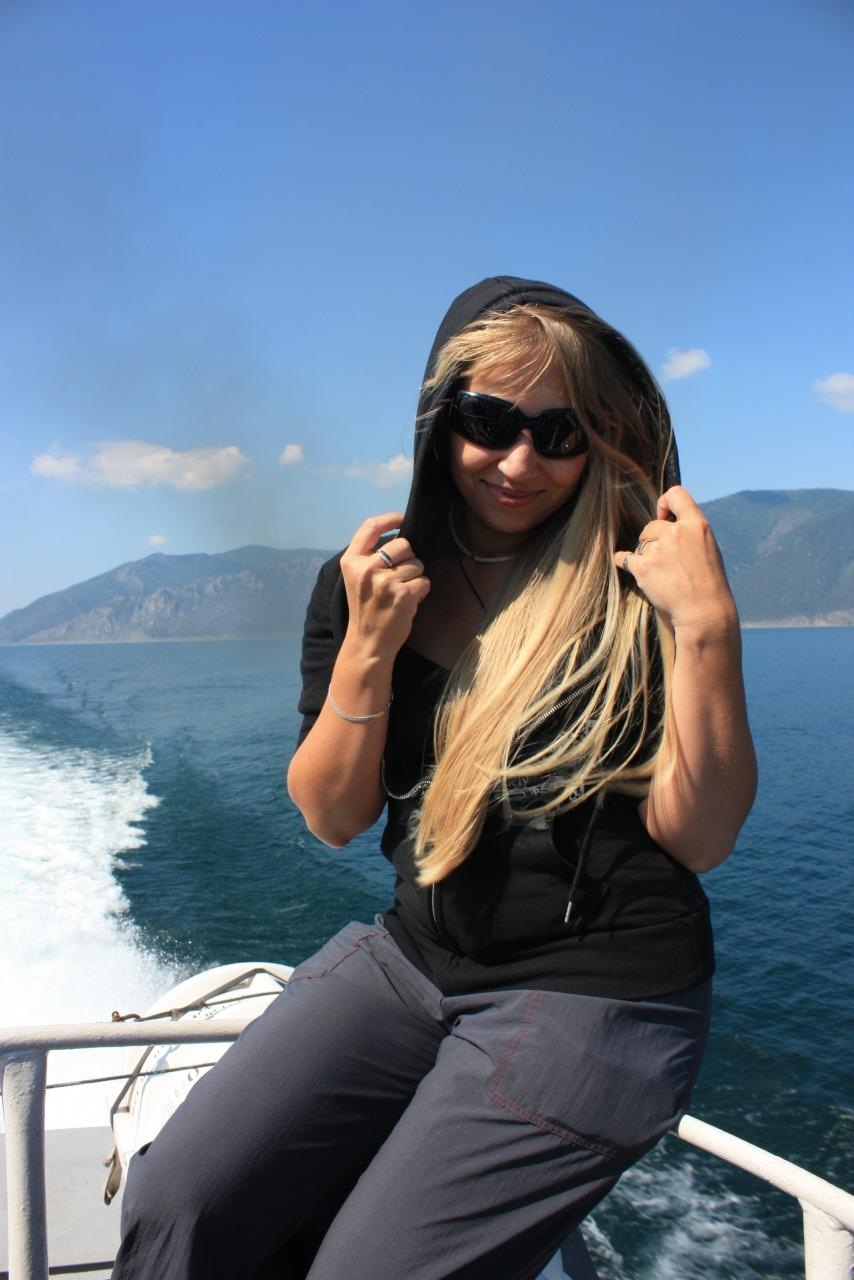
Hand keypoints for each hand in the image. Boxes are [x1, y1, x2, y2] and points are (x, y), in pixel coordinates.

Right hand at [340, 512, 430, 657]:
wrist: (368, 642)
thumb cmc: (365, 609)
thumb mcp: (356, 578)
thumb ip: (370, 557)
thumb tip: (400, 536)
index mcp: (351, 561)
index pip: (370, 527)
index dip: (390, 519)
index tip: (402, 519)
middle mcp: (367, 568)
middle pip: (403, 544)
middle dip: (407, 558)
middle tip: (399, 577)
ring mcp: (385, 582)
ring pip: (417, 564)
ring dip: (415, 577)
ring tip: (401, 593)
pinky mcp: (403, 594)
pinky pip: (424, 581)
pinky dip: (421, 591)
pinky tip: (408, 601)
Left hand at [614, 486, 737, 636]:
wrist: (703, 612)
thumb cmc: (708, 583)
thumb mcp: (707, 548)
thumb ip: (689, 533)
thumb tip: (667, 524)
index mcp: (697, 524)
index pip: (676, 495)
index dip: (664, 504)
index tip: (662, 517)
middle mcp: (676, 532)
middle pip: (651, 526)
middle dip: (653, 541)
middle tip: (665, 561)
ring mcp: (658, 549)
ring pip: (641, 545)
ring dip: (645, 557)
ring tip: (662, 575)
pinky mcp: (643, 567)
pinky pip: (624, 558)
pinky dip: (623, 561)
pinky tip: (626, 564)